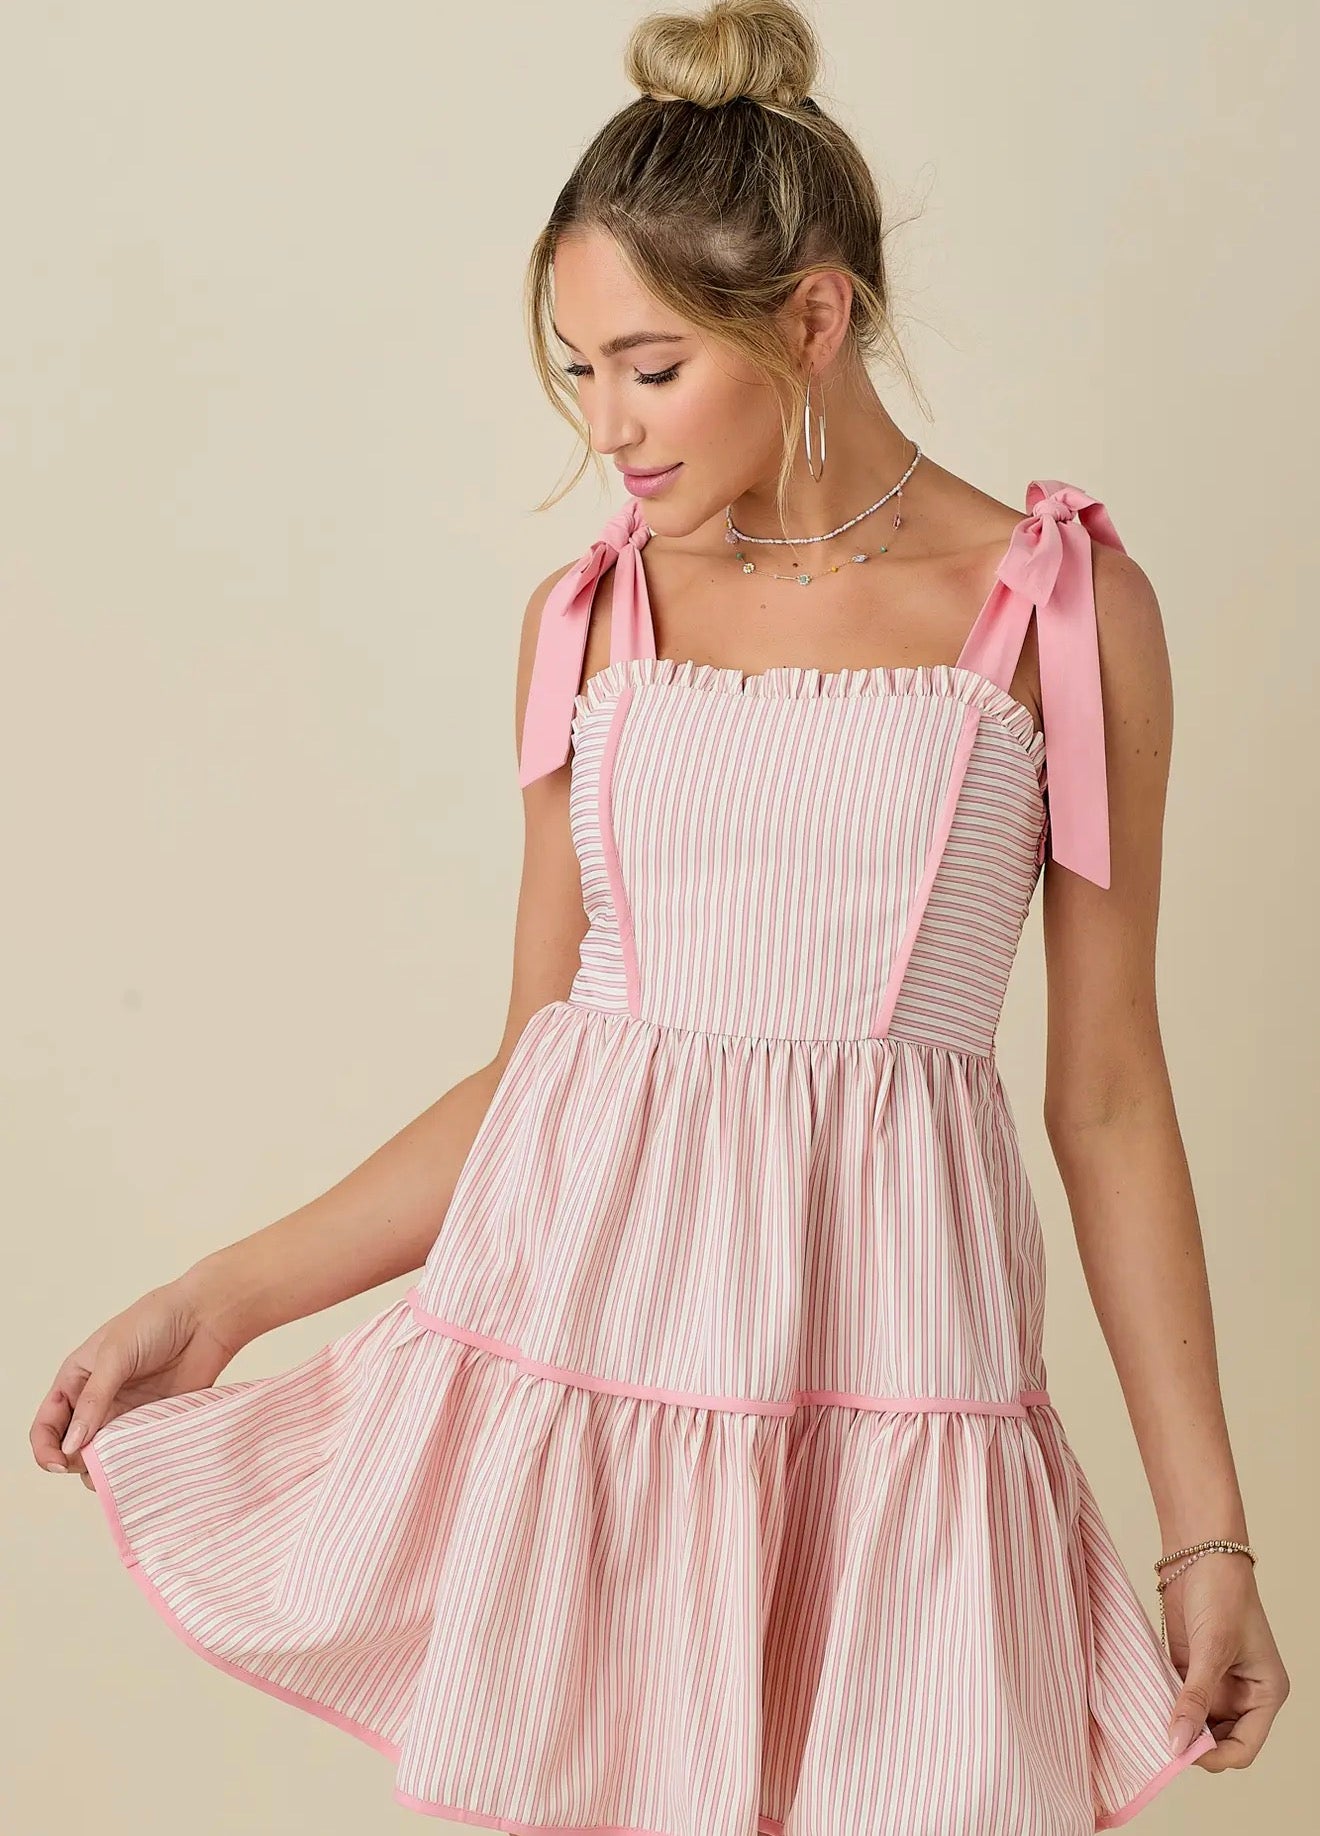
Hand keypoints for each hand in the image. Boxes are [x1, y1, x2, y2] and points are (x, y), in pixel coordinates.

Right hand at [29, 1277, 242, 1489]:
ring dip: (108, 1469)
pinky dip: (137, 1464)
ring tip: (121, 1467)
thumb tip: (71, 1445)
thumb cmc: (154, 1321)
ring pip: (105, 1458)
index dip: (46, 1449)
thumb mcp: (114, 1354)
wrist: (205, 1317)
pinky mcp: (154, 1423)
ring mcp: (126, 1415)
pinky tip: (144, 1464)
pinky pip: (138, 1453)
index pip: (47, 1426)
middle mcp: (97, 1403)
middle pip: (73, 1450)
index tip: (60, 1464)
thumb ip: (93, 1399)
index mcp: (76, 1382)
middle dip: (78, 1464)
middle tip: (97, 1464)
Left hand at [1163, 1551, 1289, 1770]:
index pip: (1244, 1747)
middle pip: (1220, 1741)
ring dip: (1176, 1725)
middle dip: (1194, 1744)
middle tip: (1161, 1741)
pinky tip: (1147, 1704)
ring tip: (1151, 1723)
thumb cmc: (1222, 1592)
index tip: (1182, 1753)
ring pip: (1197, 1723)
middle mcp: (1244, 1693)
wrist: (1199, 1551)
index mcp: (1265, 1693)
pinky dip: (1165, 1705)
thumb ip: (1194, 1698)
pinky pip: (1179, 1699)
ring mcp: (1217, 1682)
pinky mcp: (1192, 1668)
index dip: (1215, 1756)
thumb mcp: (1211, 1649)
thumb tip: (1178, 1743)